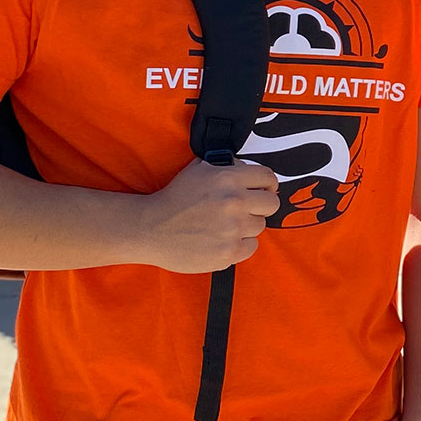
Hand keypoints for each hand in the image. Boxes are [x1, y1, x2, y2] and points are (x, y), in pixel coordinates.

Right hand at [130, 158, 280, 272]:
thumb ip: (227, 167)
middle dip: (260, 206)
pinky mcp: (228, 252)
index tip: (264, 190)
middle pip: (271, 204)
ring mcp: (232, 229)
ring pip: (260, 226)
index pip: (268, 177)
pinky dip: (241, 244)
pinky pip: (251, 247)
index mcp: (228, 178)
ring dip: (247, 226)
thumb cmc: (174, 198)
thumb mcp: (199, 169)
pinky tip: (224, 240)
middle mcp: (234, 202)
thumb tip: (247, 170)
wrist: (150, 228)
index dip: (268, 184)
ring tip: (226, 226)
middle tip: (246, 210)